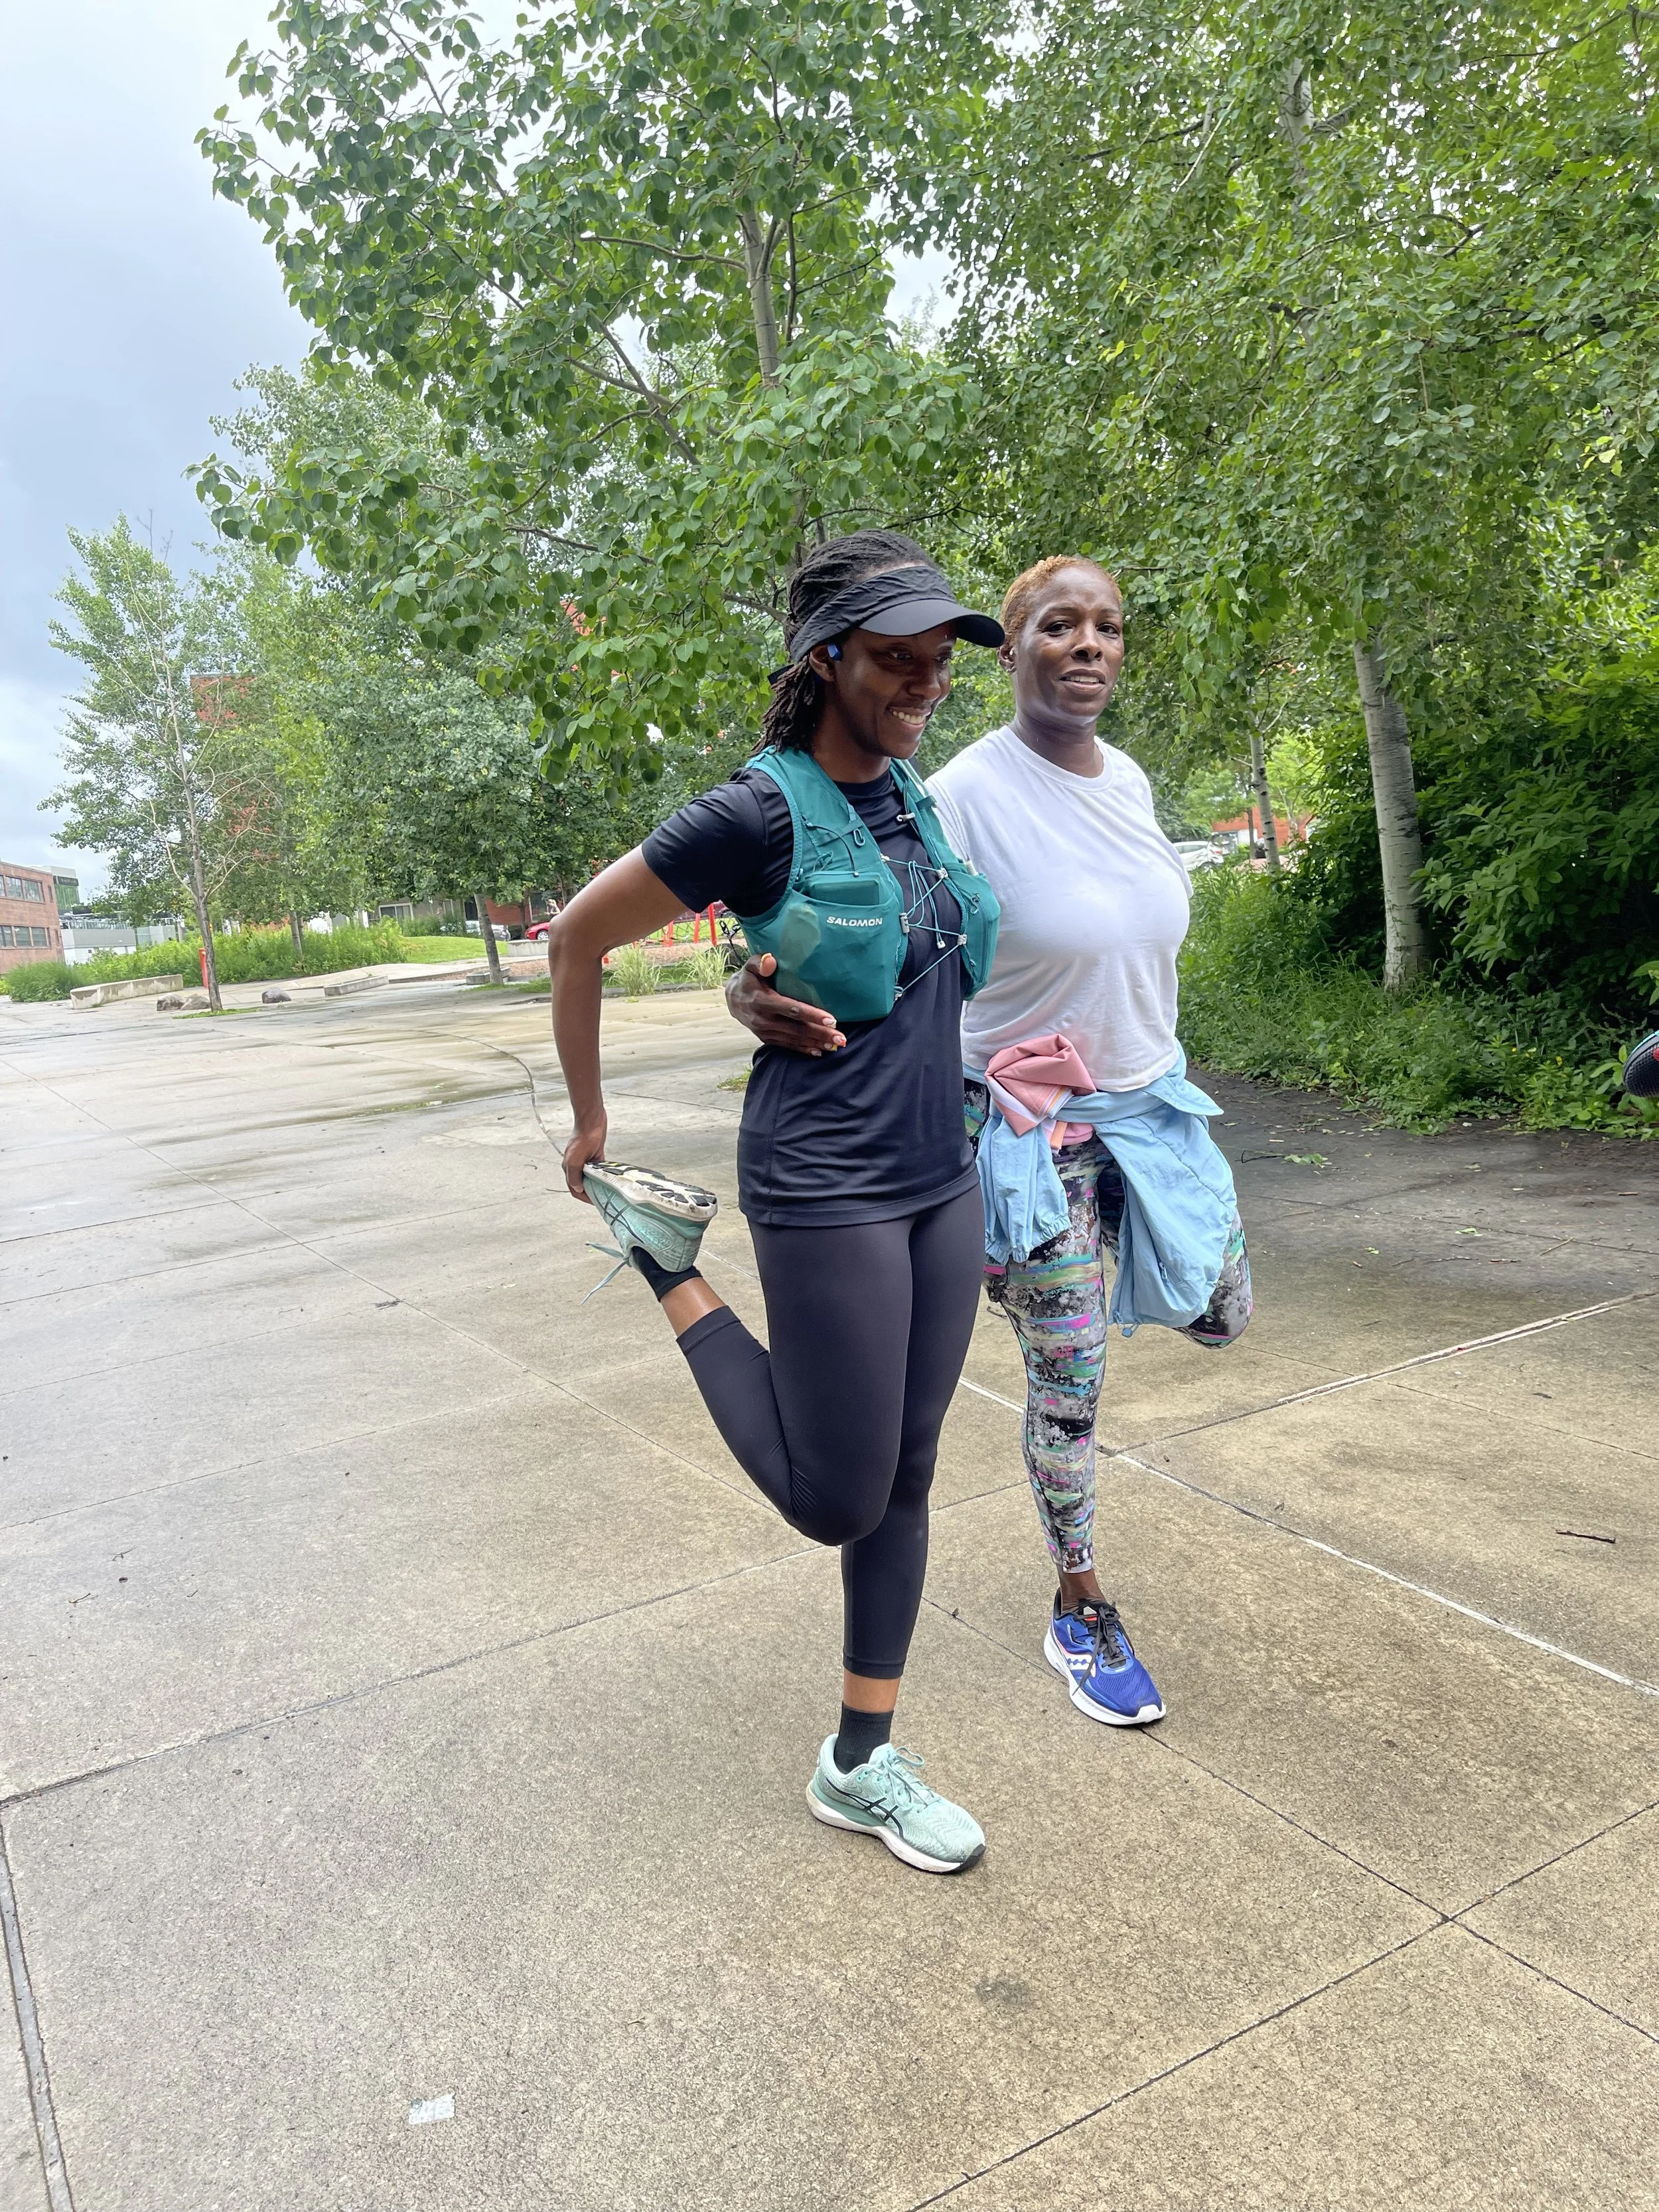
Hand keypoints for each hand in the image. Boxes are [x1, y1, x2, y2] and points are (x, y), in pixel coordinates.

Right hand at [563, 1115, 607, 1200]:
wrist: (591, 1122)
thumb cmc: (582, 1138)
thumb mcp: (575, 1159)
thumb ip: (574, 1176)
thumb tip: (577, 1189)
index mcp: (568, 1167)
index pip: (574, 1188)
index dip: (583, 1196)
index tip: (594, 1201)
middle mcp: (576, 1166)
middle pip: (582, 1184)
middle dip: (590, 1193)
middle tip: (601, 1199)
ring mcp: (586, 1161)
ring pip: (591, 1178)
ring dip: (597, 1184)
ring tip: (606, 1191)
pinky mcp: (595, 1156)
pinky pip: (598, 1170)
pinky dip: (602, 1176)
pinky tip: (608, 1180)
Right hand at [724, 953, 845, 1055]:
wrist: (732, 999)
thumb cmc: (748, 979)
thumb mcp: (750, 966)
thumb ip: (760, 962)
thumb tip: (771, 961)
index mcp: (761, 1001)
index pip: (791, 1009)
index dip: (812, 1015)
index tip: (831, 1020)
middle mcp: (763, 1020)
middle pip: (796, 1029)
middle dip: (820, 1034)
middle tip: (841, 1038)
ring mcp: (764, 1031)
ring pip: (794, 1040)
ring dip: (816, 1044)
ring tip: (836, 1046)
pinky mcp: (766, 1038)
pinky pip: (787, 1046)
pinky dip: (803, 1050)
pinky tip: (818, 1052)